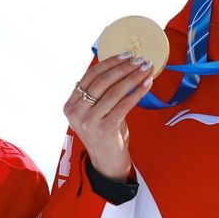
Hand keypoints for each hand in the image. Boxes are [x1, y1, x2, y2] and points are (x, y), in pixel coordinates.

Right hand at [65, 54, 155, 182]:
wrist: (107, 162)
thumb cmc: (104, 133)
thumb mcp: (95, 112)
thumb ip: (99, 93)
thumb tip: (118, 65)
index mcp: (70, 105)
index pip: (89, 76)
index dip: (108, 63)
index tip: (126, 55)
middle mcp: (76, 112)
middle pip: (102, 82)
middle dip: (123, 68)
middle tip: (139, 60)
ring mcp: (89, 121)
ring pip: (114, 91)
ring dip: (133, 77)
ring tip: (146, 69)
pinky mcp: (105, 129)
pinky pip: (124, 104)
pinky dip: (137, 92)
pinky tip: (147, 84)